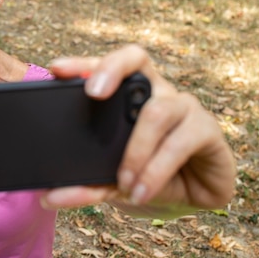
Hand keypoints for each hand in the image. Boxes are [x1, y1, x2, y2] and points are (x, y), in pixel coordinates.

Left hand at [40, 45, 234, 216]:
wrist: (185, 199)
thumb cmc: (142, 174)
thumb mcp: (109, 178)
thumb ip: (84, 182)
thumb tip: (51, 195)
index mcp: (126, 93)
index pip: (105, 65)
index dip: (83, 62)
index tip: (57, 69)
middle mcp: (155, 90)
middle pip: (136, 58)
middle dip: (111, 70)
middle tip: (92, 93)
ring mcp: (184, 106)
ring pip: (157, 111)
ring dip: (135, 152)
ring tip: (123, 183)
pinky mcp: (207, 130)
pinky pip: (180, 142)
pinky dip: (156, 171)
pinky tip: (142, 192)